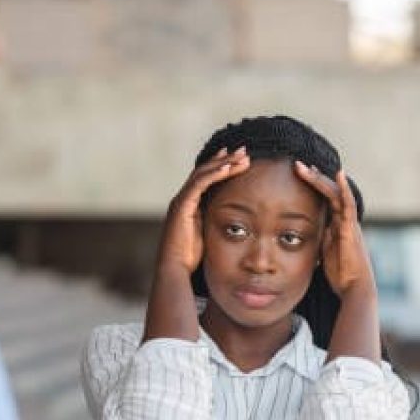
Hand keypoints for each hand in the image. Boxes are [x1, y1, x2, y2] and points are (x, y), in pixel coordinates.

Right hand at [157, 146, 249, 273]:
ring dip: (224, 163)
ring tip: (242, 156)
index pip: (205, 178)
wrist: (175, 268)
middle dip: (225, 159)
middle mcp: (183, 199)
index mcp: (188, 204)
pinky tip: (228, 167)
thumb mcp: (206, 234)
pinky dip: (214, 174)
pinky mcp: (182, 205)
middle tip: (244, 150)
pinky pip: (199, 184)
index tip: (236, 157)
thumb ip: (213, 223)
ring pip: (204, 173)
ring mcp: (181, 200)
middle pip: (205, 171)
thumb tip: (232, 222)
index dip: (220, 165)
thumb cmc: (190, 257)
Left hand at [295, 162, 375, 297]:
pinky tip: (339, 174)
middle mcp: (344, 219)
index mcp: (336, 224)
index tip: (300, 173)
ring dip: (320, 179)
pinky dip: (344, 188)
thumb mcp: (323, 252)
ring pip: (336, 193)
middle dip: (314, 177)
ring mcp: (348, 222)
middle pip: (329, 191)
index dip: (314, 184)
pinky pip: (348, 204)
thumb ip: (319, 239)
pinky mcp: (351, 228)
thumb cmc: (340, 273)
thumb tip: (303, 234)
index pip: (324, 198)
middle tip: (297, 165)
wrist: (353, 286)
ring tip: (305, 167)